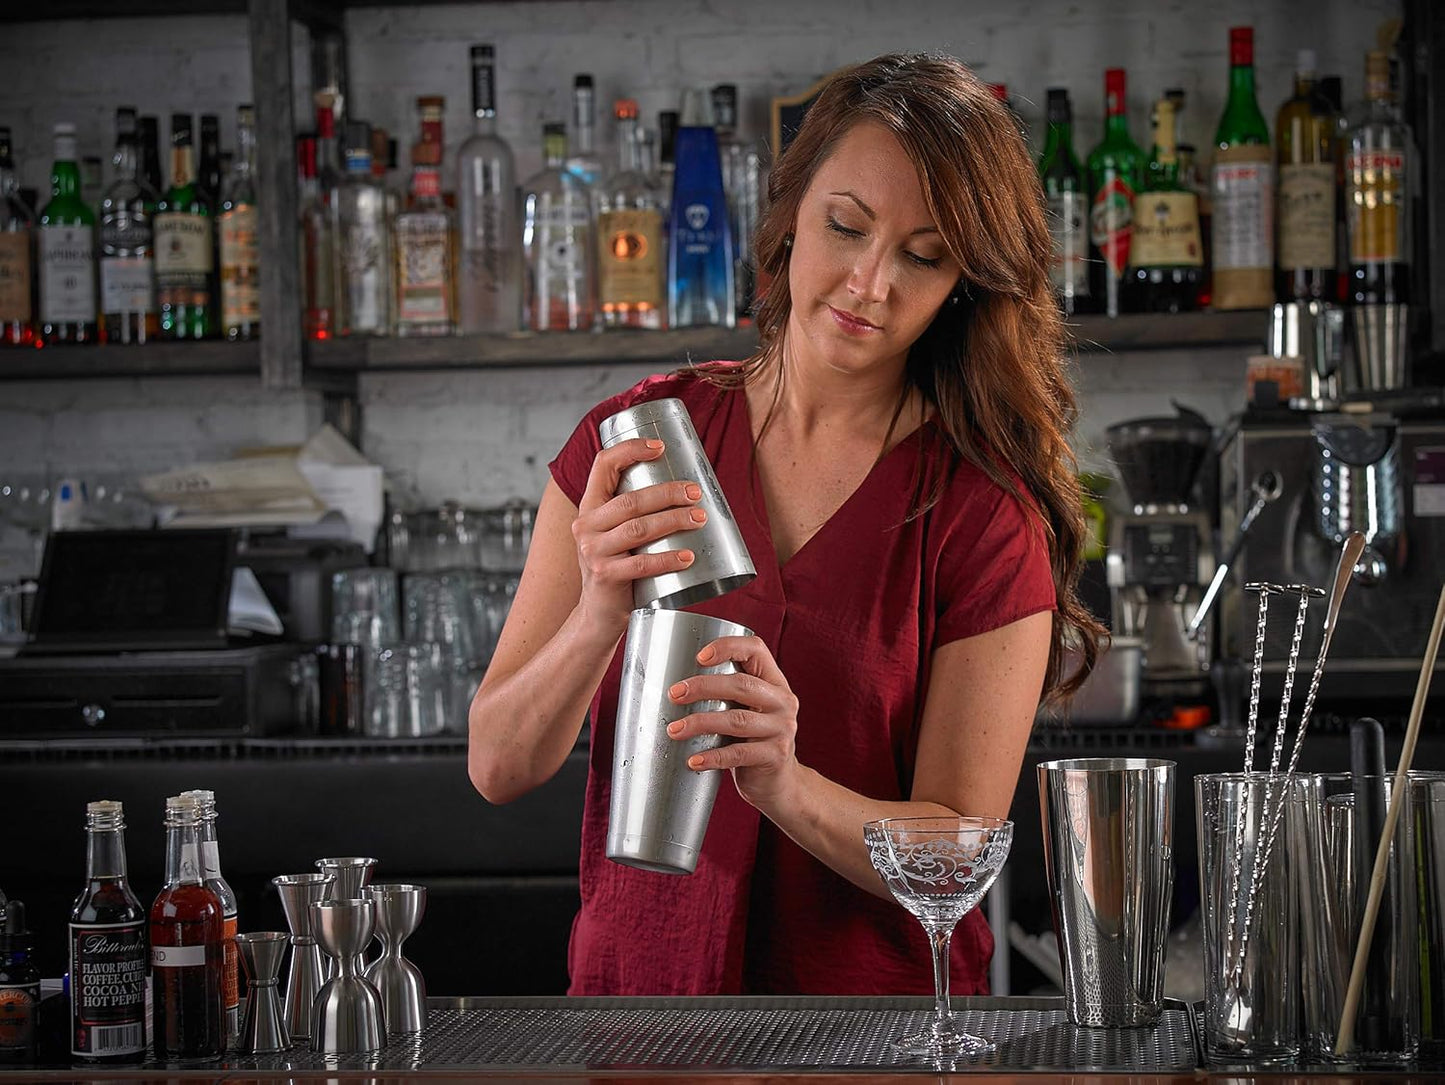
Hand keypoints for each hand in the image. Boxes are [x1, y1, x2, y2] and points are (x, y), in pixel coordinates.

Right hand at [572, 438, 706, 638]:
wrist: (598, 612)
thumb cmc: (617, 567)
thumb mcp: (615, 533)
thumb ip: (634, 512)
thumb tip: (685, 488)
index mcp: (589, 507)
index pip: (602, 465)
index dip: (630, 450)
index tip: (660, 447)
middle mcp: (586, 525)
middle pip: (630, 500)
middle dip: (668, 493)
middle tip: (695, 492)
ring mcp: (593, 552)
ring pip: (638, 528)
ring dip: (673, 520)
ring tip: (699, 518)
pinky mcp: (605, 576)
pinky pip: (641, 564)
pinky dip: (667, 559)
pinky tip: (687, 557)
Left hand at [665, 635, 801, 813]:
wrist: (779, 782)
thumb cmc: (752, 740)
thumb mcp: (747, 710)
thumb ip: (726, 694)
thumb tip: (673, 686)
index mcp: (775, 682)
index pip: (756, 650)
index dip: (728, 647)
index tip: (699, 657)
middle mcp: (783, 701)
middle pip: (741, 685)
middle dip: (703, 687)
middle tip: (674, 694)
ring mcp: (782, 729)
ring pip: (736, 720)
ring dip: (700, 723)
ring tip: (674, 730)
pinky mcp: (774, 756)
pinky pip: (738, 754)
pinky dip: (712, 756)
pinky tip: (694, 760)